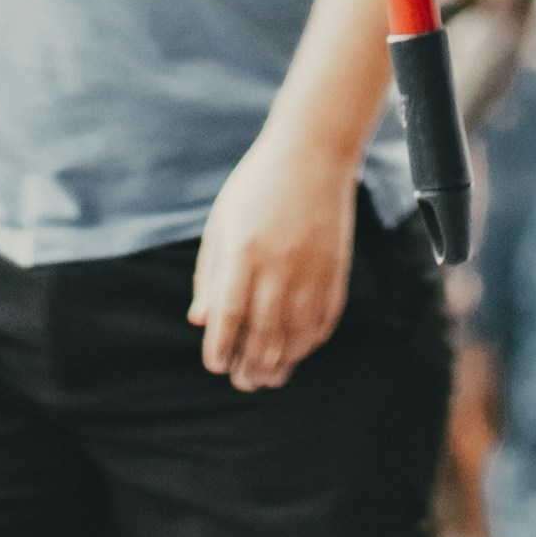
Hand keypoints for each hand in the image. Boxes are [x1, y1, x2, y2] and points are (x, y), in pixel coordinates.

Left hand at [189, 111, 362, 392]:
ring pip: (296, 334)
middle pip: (264, 333)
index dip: (221, 347)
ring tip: (267, 378)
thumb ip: (210, 273)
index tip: (215, 365)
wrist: (313, 154)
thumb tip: (200, 321)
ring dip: (281, 363)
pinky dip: (309, 343)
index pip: (230, 315)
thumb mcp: (222, 223)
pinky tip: (296, 352)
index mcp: (244, 251)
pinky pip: (323, 320)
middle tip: (241, 382)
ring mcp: (312, 269)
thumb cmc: (257, 186)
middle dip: (250, 365)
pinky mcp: (335, 270)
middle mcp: (279, 265)